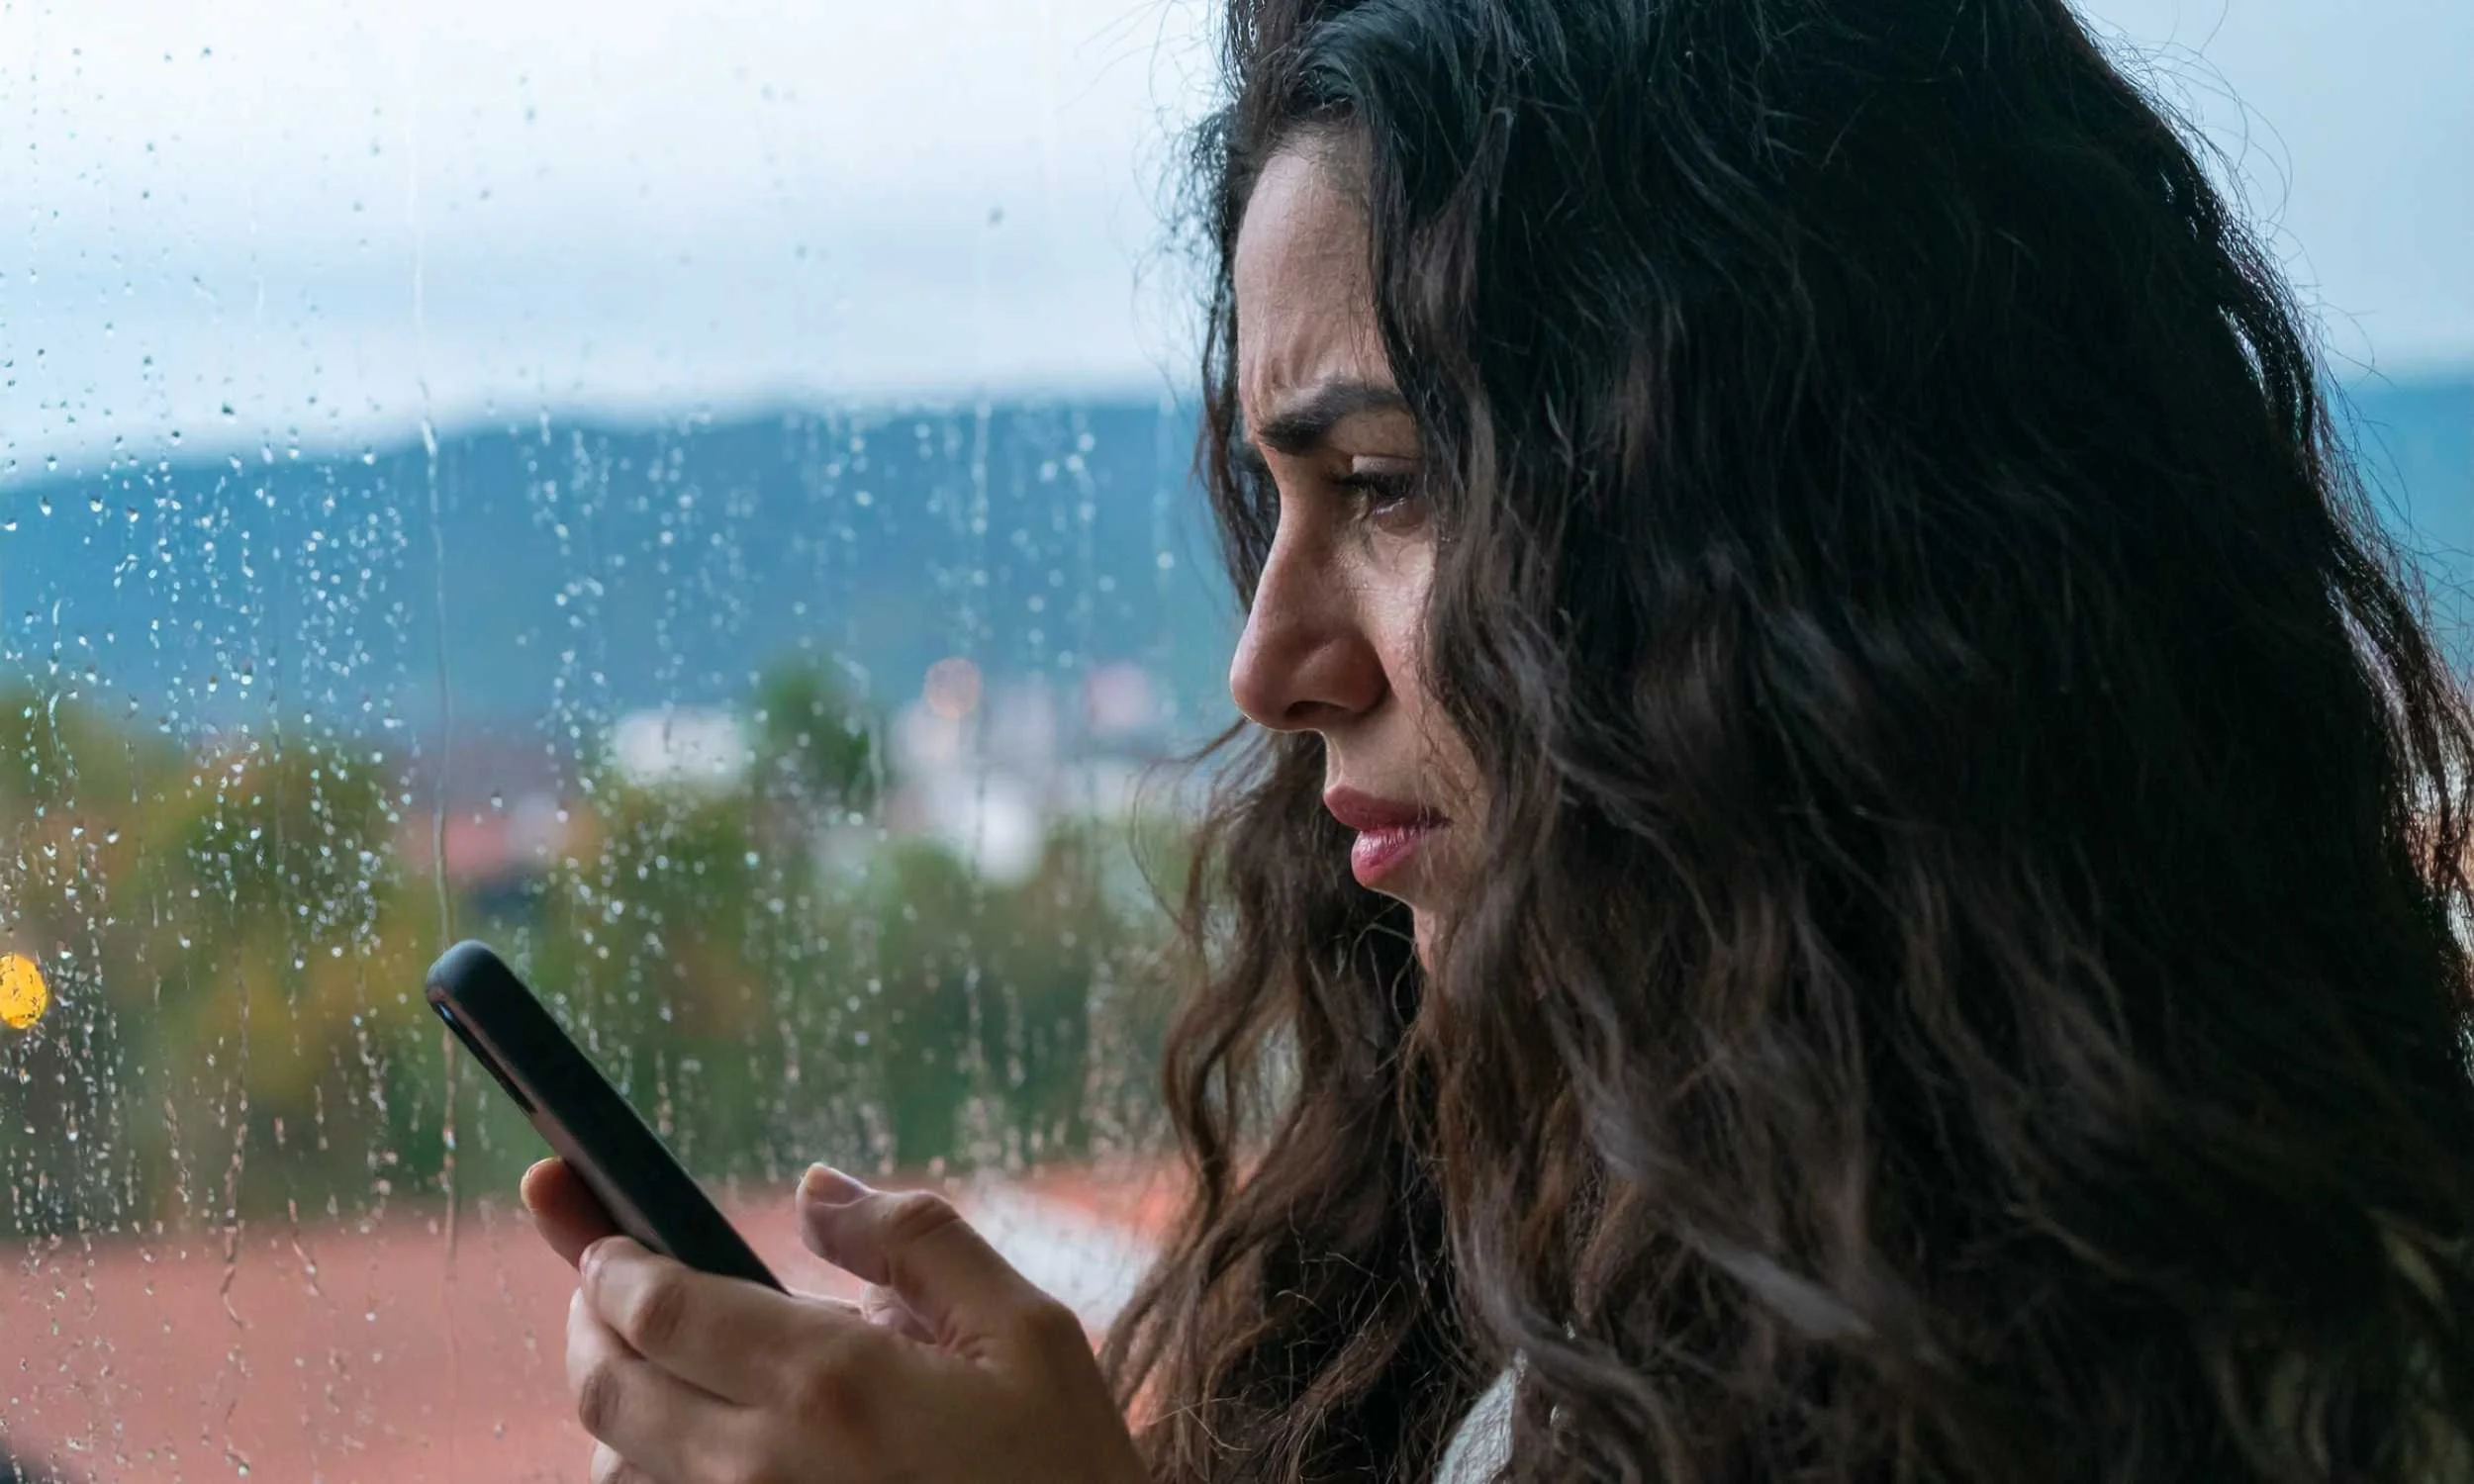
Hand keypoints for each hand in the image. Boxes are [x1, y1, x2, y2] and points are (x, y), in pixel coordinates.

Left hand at [519, 1158, 1147, 1483]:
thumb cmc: (1067, 1475)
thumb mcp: (1030, 1335)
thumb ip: (917, 1241)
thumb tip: (815, 1192)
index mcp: (831, 1383)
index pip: (658, 1308)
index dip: (609, 1262)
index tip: (605, 1239)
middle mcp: (763, 1467)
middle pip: (606, 1390)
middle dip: (589, 1325)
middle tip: (603, 1290)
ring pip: (619, 1469)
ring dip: (622, 1412)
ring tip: (664, 1373)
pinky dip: (657, 1475)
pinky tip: (704, 1444)